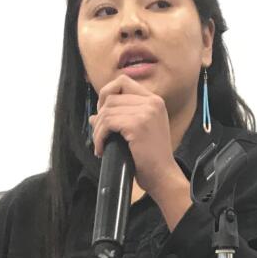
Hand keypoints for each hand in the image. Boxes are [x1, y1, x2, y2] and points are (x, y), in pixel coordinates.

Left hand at [91, 73, 190, 227]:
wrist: (163, 176)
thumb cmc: (151, 158)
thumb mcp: (137, 132)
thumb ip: (120, 118)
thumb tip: (93, 117)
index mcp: (154, 101)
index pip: (123, 82)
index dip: (107, 94)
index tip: (103, 114)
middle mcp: (152, 102)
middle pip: (111, 97)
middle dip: (100, 117)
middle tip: (100, 135)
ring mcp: (146, 112)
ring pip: (107, 111)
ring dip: (98, 130)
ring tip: (101, 145)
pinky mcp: (137, 125)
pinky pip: (107, 124)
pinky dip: (99, 137)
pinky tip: (101, 149)